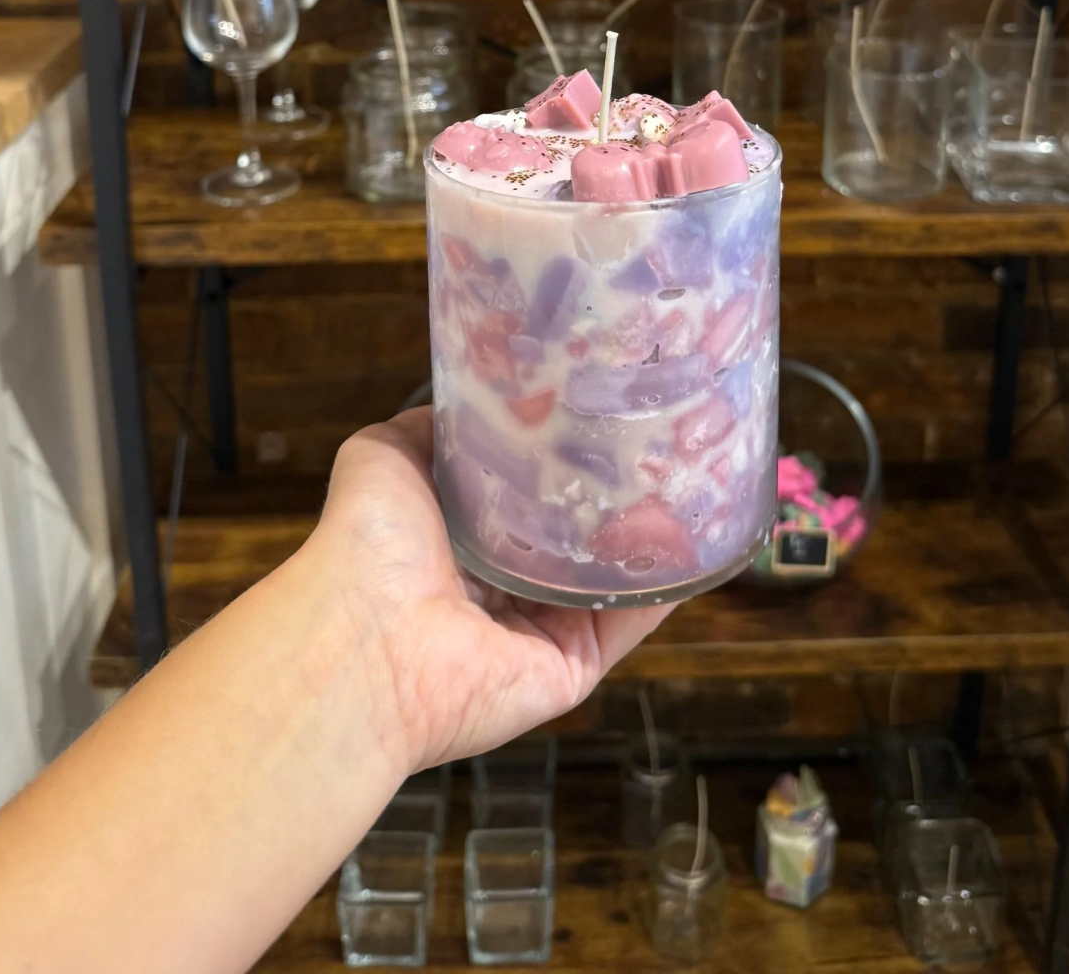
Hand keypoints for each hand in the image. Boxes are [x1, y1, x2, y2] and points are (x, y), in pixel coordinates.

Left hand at [306, 407, 673, 775]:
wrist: (369, 635)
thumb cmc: (369, 540)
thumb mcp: (386, 456)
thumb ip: (427, 429)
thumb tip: (464, 400)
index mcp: (460, 543)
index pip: (526, 500)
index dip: (562, 460)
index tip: (601, 412)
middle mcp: (502, 590)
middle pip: (574, 540)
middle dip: (615, 496)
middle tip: (661, 442)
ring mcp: (540, 632)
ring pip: (611, 580)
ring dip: (651, 537)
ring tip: (694, 480)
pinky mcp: (571, 667)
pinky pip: (628, 623)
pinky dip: (665, 587)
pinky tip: (700, 539)